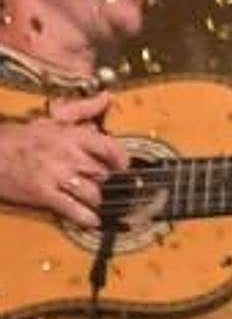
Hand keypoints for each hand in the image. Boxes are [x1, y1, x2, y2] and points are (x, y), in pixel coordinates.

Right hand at [0, 92, 129, 227]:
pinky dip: (85, 217)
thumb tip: (106, 97)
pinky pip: (72, 209)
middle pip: (103, 174)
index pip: (109, 148)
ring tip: (95, 200)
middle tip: (105, 185)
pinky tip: (92, 221)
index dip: (121, 160)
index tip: (123, 166)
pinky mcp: (43, 194)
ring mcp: (56, 176)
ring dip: (97, 199)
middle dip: (106, 181)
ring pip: (92, 193)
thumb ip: (82, 109)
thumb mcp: (52, 118)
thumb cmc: (20, 137)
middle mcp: (68, 155)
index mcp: (72, 135)